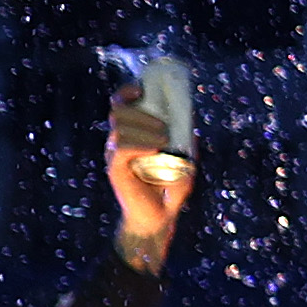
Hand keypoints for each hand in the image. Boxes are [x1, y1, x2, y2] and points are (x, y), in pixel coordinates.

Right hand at [105, 85, 192, 269]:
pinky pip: (121, 147)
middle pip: (118, 111)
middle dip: (142, 112)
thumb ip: (184, 137)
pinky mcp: (116, 170)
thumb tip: (191, 114)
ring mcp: (115, 155)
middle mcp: (119, 141)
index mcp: (132, 133)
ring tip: (164, 142)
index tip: (143, 89)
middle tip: (165, 128)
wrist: (160, 216)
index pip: (120, 104)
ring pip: (120, 127)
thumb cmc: (170, 186)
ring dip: (145, 129)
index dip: (128, 92)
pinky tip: (154, 150)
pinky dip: (139, 144)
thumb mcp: (183, 157)